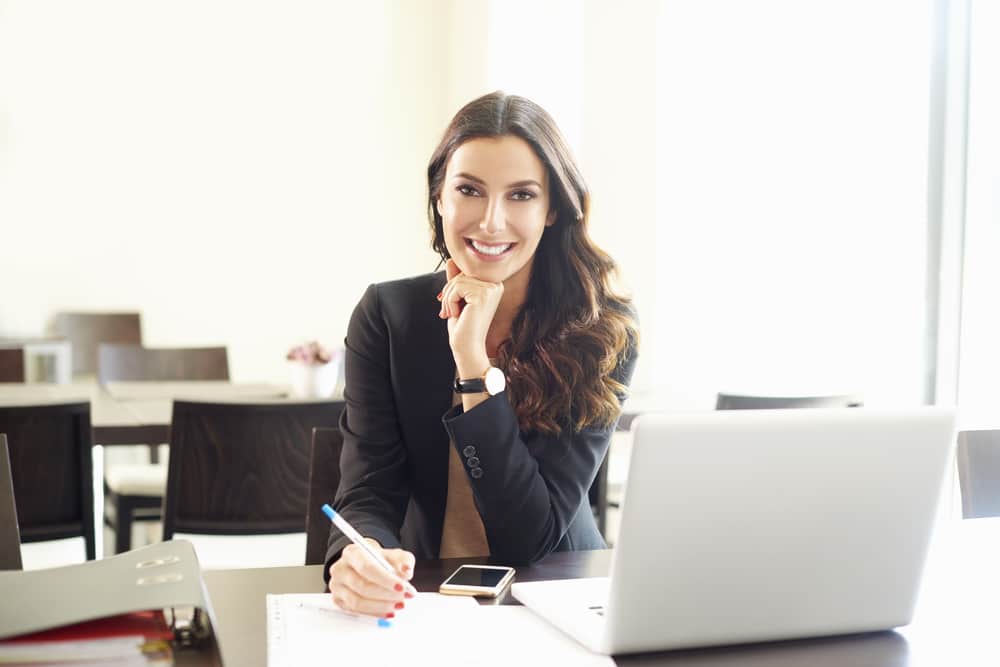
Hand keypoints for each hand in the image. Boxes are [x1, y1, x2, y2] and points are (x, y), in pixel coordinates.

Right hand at [328, 538, 415, 616]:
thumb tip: (407, 571)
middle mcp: (341, 569)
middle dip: (387, 595)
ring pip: (358, 602)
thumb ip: (404, 561)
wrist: (364, 563)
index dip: (385, 580)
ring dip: (381, 606)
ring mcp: (337, 587)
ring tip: (398, 605)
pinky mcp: (339, 601)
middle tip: (404, 597)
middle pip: (362, 587)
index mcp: (352, 553)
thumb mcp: (393, 555)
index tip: (402, 587)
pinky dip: (375, 613)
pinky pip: (357, 611)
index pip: (367, 568)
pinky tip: (388, 611)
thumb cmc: (377, 559)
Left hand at [439, 259, 502, 375]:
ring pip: (457, 281)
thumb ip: (457, 280)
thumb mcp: (457, 298)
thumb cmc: (463, 326)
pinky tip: (457, 314)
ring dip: (448, 298)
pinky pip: (457, 288)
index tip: (449, 304)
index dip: (452, 286)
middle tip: (446, 311)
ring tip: (451, 313)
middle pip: (461, 274)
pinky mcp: (484, 295)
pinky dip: (450, 301)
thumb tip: (452, 260)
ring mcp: (492, 289)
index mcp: (493, 284)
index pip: (465, 271)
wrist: (468, 348)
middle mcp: (496, 284)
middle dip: (448, 292)